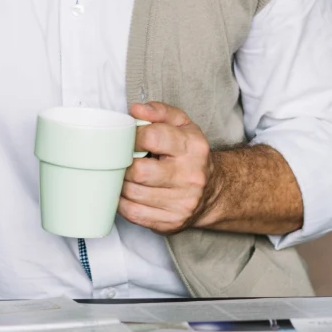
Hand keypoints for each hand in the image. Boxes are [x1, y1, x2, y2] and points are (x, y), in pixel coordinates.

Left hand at [118, 102, 217, 234]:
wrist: (212, 191)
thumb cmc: (189, 153)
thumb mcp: (181, 124)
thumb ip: (159, 111)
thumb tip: (136, 110)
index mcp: (192, 148)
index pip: (152, 137)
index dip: (132, 136)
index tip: (127, 138)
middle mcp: (190, 177)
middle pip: (139, 171)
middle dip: (124, 163)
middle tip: (122, 158)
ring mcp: (182, 203)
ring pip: (132, 193)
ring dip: (120, 182)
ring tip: (123, 173)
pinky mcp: (171, 222)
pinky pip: (133, 213)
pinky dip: (122, 202)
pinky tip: (125, 191)